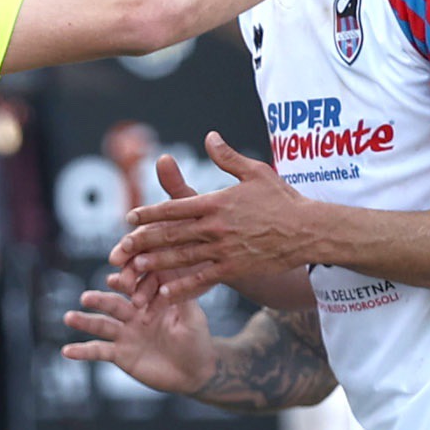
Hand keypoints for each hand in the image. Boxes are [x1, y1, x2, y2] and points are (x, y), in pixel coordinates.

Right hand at [63, 269, 220, 396]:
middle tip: (86, 298)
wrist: (194, 372)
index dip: (124, 283)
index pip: (134, 286)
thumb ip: (182, 297)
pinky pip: (98, 350)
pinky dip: (82, 351)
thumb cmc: (197, 340)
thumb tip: (173, 270)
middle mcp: (134, 312)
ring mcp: (125, 332)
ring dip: (84, 321)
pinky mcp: (119, 353)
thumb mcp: (193, 318)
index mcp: (150, 299)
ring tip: (69, 318)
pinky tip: (67, 351)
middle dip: (100, 300)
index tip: (114, 280)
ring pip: (102, 324)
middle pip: (113, 303)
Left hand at [113, 141, 315, 303]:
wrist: (308, 230)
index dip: (150, 213)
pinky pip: (203, 280)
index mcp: (217, 202)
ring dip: (157, 264)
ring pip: (183, 258)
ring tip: (135, 269)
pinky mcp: (234, 268)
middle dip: (144, 241)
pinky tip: (166, 293)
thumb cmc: (282, 199)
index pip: (175, 207)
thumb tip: (209, 136)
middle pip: (172, 234)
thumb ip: (227, 157)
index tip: (130, 217)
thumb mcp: (255, 172)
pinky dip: (183, 287)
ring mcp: (224, 250)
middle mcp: (216, 227)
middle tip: (122, 247)